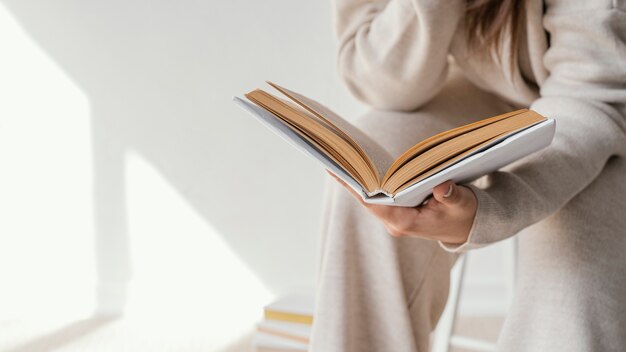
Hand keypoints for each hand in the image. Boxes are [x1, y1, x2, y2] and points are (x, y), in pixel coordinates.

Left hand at [327, 171, 476, 244]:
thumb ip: (452, 196)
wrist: (468, 227)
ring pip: (371, 198)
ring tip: (342, 158)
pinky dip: (370, 182)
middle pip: (368, 200)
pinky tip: (359, 166)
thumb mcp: (463, 204)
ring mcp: (395, 217)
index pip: (374, 205)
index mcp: (406, 223)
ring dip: (359, 180)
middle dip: (353, 179)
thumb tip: (442, 185)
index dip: (357, 189)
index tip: (341, 173)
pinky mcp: (398, 211)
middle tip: (336, 157)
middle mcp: (396, 223)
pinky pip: (379, 196)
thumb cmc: (465, 215)